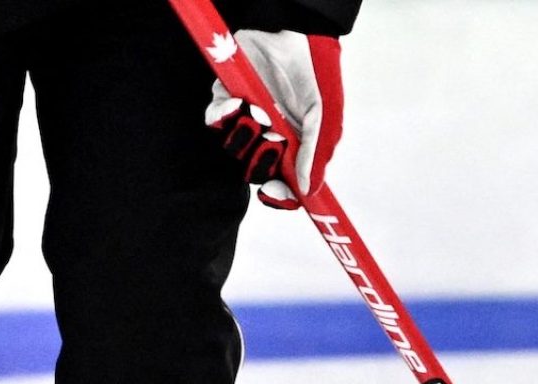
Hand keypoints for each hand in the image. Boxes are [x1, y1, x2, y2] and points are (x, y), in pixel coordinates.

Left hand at [205, 31, 344, 208]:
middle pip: (254, 170)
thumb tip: (307, 188)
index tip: (278, 193)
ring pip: (232, 147)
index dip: (280, 195)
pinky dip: (222, 116)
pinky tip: (239, 102)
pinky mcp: (226, 98)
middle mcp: (270, 136)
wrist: (292, 34)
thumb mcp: (323, 116)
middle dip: (259, 161)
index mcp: (295, 145)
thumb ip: (314, 152)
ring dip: (243, 136)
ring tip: (259, 113)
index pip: (285, 183)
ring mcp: (247, 118)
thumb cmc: (313, 74)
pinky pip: (214, 120)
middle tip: (271, 141)